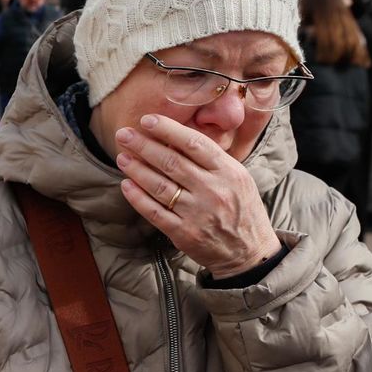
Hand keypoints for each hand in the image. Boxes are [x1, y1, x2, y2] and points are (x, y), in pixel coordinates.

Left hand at [114, 114, 281, 278]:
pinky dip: (137, 198)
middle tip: (124, 134)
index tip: (147, 120)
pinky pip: (154, 212)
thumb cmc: (240, 208)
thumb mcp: (237, 178)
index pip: (194, 143)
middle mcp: (213, 190)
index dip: (168, 129)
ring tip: (122, 156)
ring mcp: (197, 213)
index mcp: (228, 171)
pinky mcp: (184, 233)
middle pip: (171, 162)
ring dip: (136, 169)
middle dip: (143, 145)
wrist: (250, 251)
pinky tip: (125, 185)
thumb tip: (175, 137)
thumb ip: (211, 160)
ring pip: (159, 185)